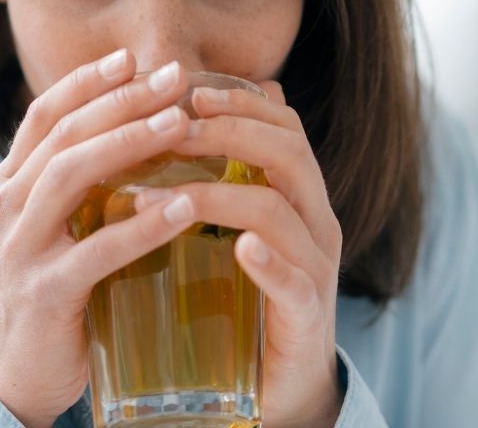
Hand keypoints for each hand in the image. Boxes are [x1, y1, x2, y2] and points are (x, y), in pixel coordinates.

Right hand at [0, 50, 199, 427]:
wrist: (15, 377)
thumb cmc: (54, 290)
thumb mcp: (57, 226)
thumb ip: (86, 182)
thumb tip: (148, 127)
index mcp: (10, 184)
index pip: (44, 115)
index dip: (87, 82)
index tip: (133, 57)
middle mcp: (6, 207)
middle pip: (64, 134)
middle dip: (122, 100)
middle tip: (175, 77)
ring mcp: (19, 249)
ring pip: (71, 176)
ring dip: (129, 143)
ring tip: (180, 124)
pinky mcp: (44, 293)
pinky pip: (95, 250)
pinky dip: (140, 226)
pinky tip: (182, 207)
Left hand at [136, 80, 344, 427]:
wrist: (281, 387)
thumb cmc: (247, 300)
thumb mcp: (233, 232)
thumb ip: (219, 183)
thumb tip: (179, 122)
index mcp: (299, 196)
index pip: (284, 126)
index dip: (241, 102)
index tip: (188, 91)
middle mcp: (316, 222)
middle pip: (288, 153)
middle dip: (228, 131)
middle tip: (171, 127)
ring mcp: (316, 269)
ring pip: (280, 211)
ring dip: (216, 195)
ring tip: (160, 195)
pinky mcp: (307, 317)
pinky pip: (295, 283)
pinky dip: (268, 262)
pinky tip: (239, 251)